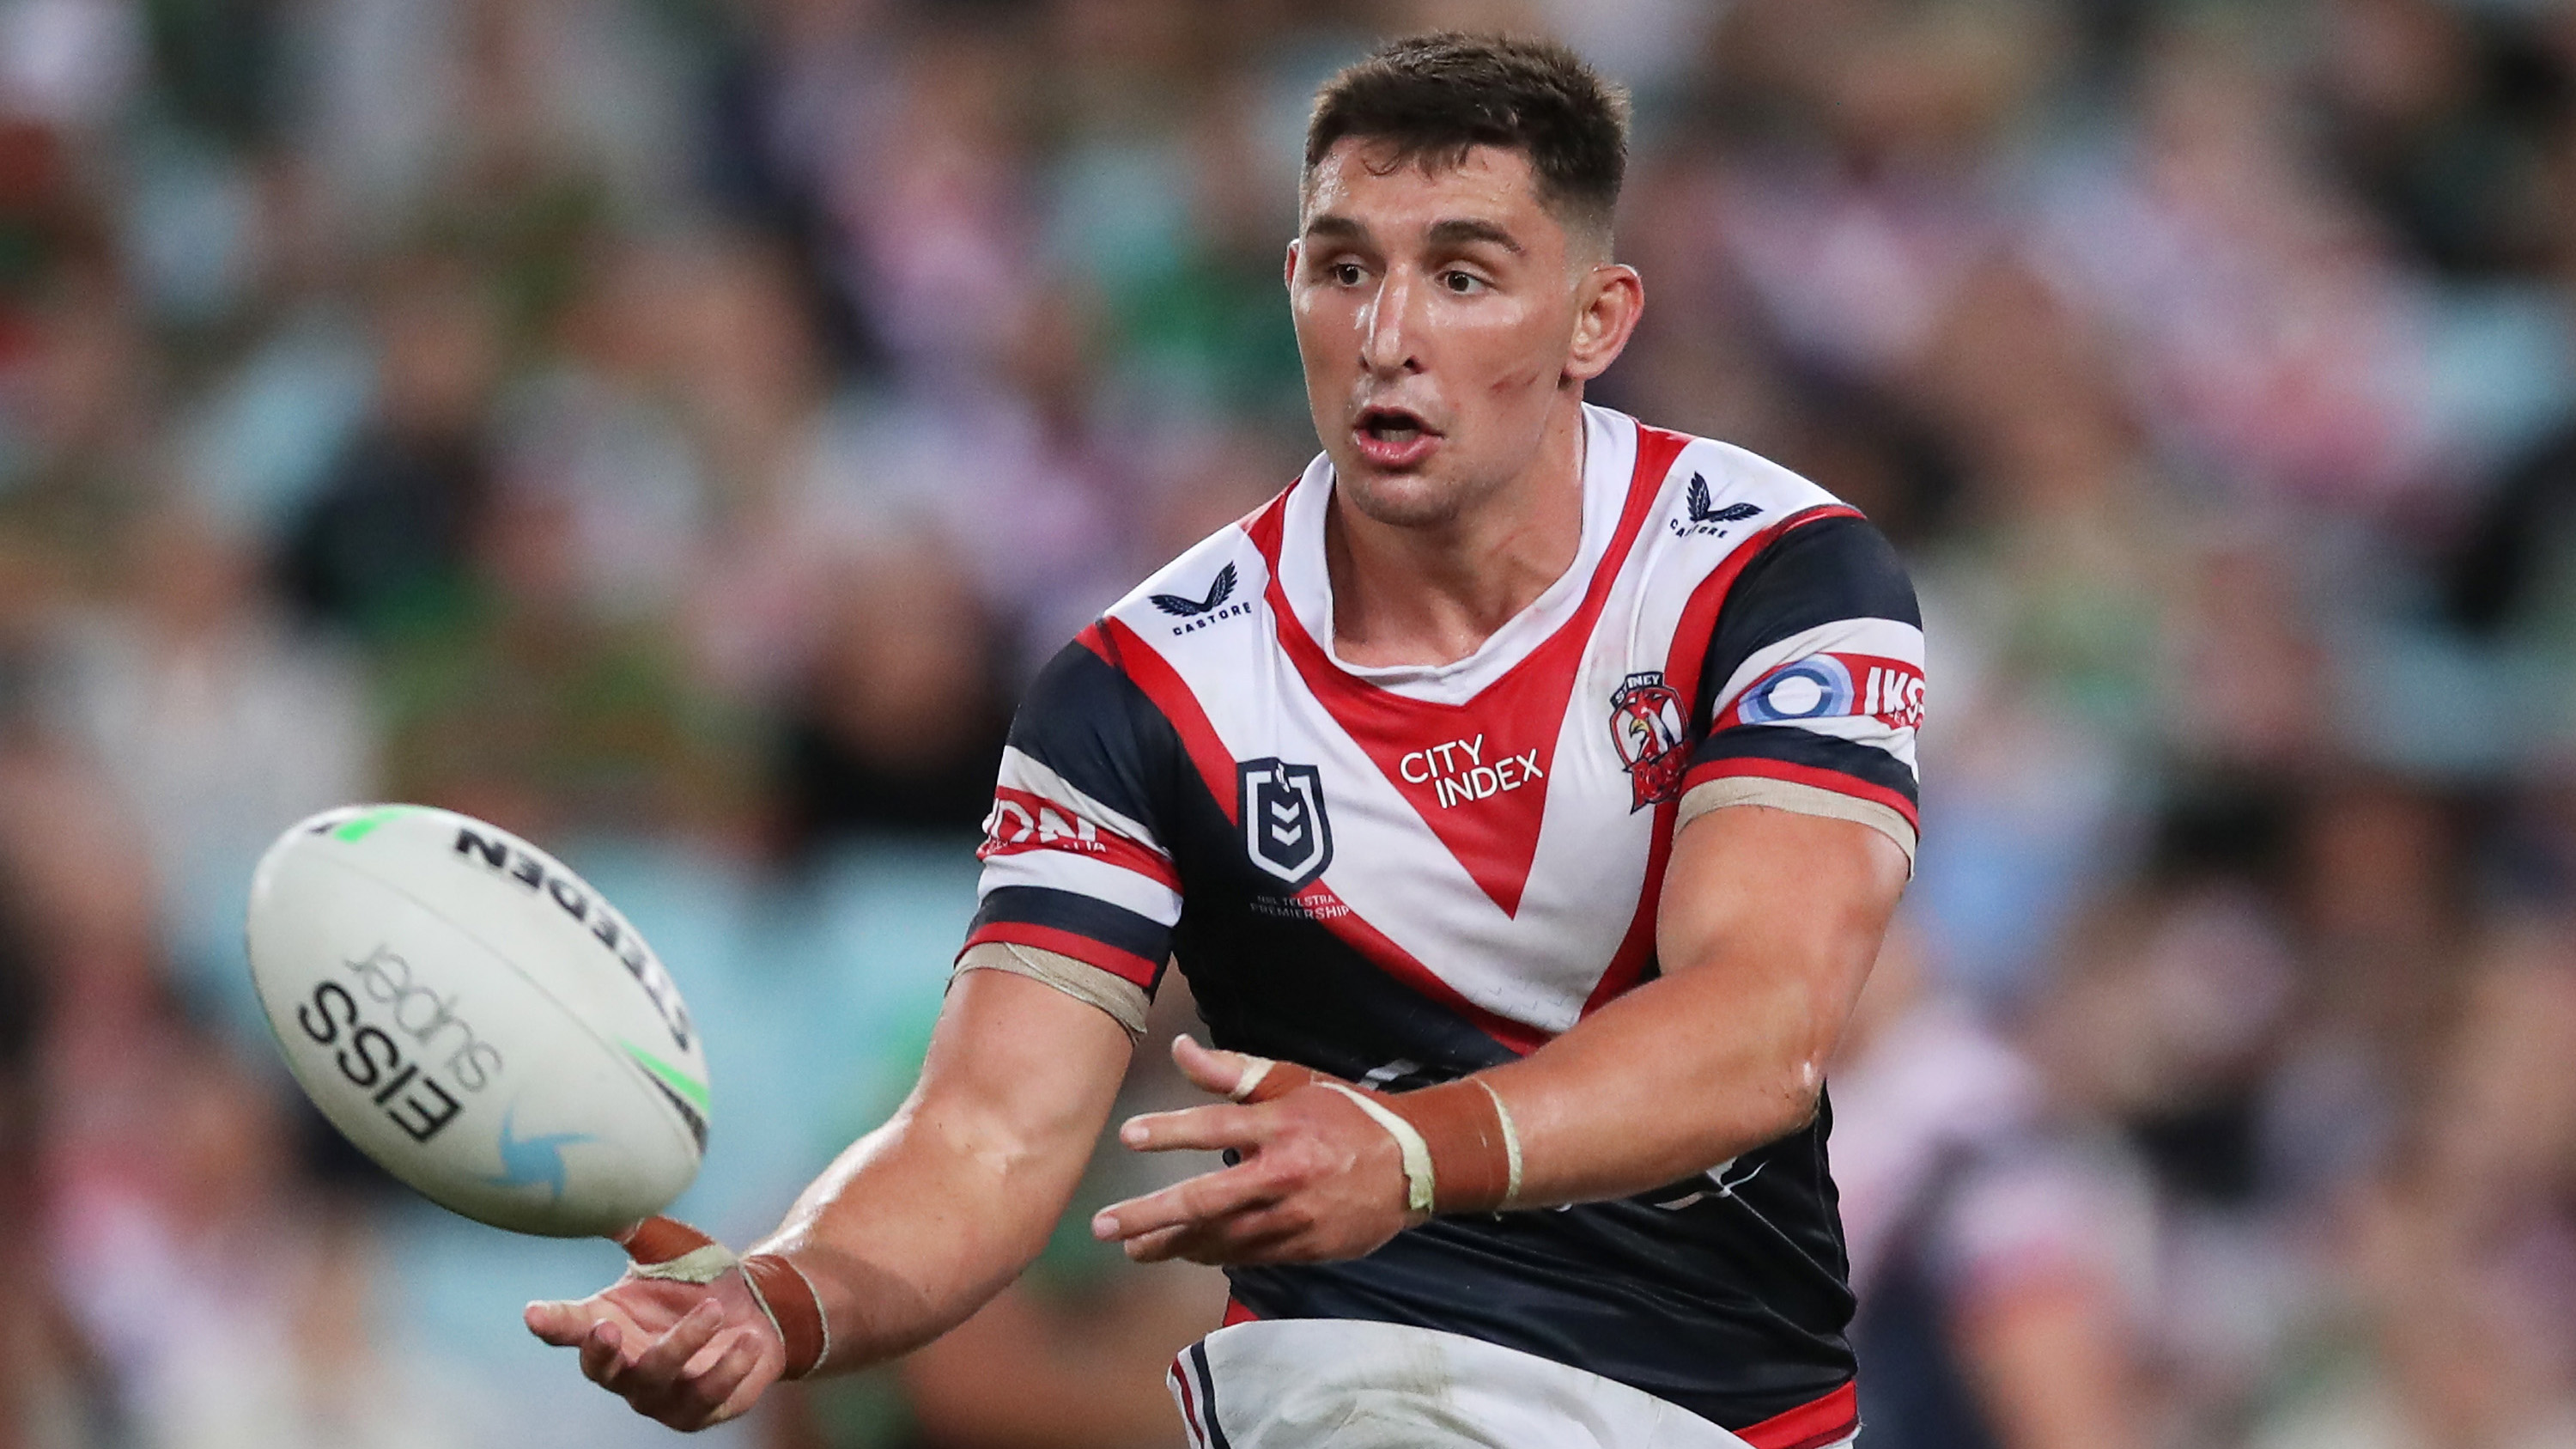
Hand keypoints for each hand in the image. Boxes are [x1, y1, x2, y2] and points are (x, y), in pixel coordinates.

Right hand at [525, 1251, 786, 1430]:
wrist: (763, 1307)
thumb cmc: (704, 1277)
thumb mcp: (672, 1248)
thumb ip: (638, 1229)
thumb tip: (606, 1200)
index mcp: (609, 1321)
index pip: (569, 1326)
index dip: (549, 1322)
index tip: (534, 1313)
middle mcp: (625, 1364)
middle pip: (600, 1370)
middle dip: (600, 1354)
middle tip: (606, 1328)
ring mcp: (658, 1394)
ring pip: (656, 1380)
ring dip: (683, 1344)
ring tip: (716, 1310)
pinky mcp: (696, 1411)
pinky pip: (706, 1398)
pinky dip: (728, 1368)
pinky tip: (749, 1341)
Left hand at [1091, 1037, 1416, 1265]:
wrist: (1415, 1164)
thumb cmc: (1346, 1116)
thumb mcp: (1294, 1083)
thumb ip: (1233, 1071)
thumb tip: (1180, 1047)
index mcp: (1282, 1125)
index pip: (1217, 1125)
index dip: (1171, 1130)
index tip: (1128, 1136)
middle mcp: (1285, 1173)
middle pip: (1207, 1199)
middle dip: (1151, 1216)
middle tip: (1106, 1226)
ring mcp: (1295, 1216)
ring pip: (1222, 1237)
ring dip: (1174, 1244)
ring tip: (1135, 1248)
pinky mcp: (1305, 1247)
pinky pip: (1248, 1254)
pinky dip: (1214, 1253)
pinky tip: (1186, 1252)